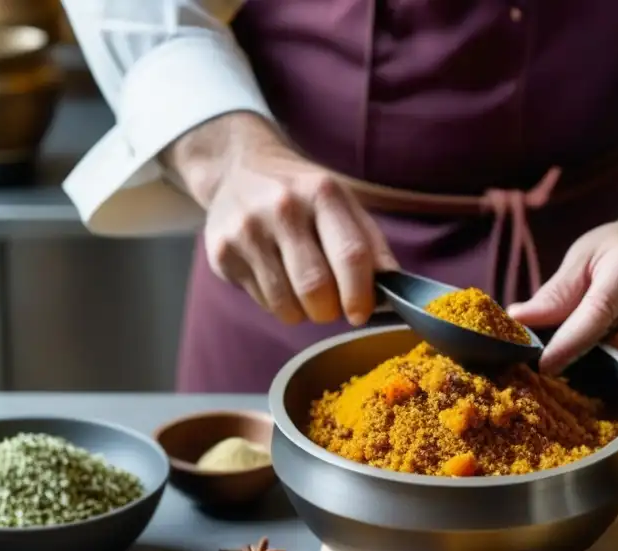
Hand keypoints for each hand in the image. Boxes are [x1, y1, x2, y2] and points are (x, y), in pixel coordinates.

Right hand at [164, 112, 397, 325]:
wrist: (238, 170)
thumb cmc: (304, 197)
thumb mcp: (344, 206)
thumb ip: (372, 247)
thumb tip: (395, 288)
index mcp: (322, 192)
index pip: (350, 255)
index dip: (360, 294)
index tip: (360, 313)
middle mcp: (282, 207)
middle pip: (316, 287)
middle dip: (330, 310)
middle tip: (331, 306)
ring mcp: (247, 230)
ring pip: (286, 303)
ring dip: (303, 312)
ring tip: (303, 293)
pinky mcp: (222, 252)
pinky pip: (262, 302)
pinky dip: (278, 305)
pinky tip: (277, 279)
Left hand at [509, 193, 617, 390]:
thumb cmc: (611, 254)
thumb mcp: (578, 261)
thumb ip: (554, 294)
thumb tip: (519, 321)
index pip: (601, 311)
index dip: (572, 343)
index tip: (545, 364)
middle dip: (607, 368)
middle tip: (570, 373)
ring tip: (587, 371)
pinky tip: (610, 371)